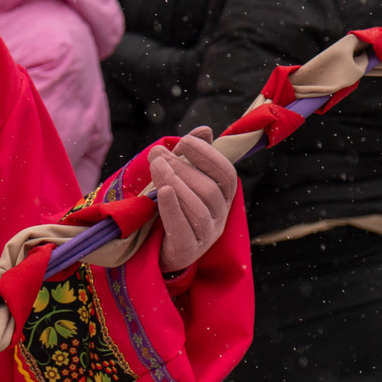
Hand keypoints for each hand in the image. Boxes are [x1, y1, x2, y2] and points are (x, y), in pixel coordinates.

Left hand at [153, 126, 238, 274]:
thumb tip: (205, 130)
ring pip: (198, 208)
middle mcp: (220, 216)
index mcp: (222, 197)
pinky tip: (163, 191)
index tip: (184, 142)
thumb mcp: (180, 178)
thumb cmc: (171, 207)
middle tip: (157, 154)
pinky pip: (183, 229)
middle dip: (182, 167)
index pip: (225, 173)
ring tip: (156, 166)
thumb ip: (190, 156)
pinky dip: (173, 208)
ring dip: (176, 182)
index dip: (206, 155)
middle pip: (208, 189)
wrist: (157, 248)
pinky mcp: (187, 250)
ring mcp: (206, 236)